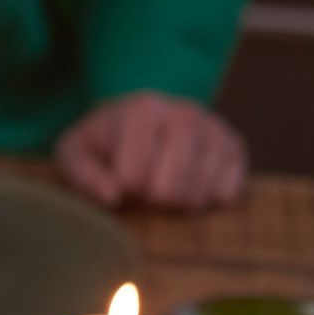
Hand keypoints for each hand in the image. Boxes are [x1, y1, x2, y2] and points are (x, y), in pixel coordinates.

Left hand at [55, 91, 244, 210]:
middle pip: (170, 192)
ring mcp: (215, 130)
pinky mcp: (236, 149)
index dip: (124, 189)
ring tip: (163, 184)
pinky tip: (189, 183)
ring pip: (198, 197)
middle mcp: (186, 113)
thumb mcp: (77, 153)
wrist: (143, 122)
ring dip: (176, 204)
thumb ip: (83, 175)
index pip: (134, 178)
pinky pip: (225, 196)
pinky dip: (205, 201)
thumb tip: (112, 196)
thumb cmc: (105, 143)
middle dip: (151, 200)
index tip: (120, 177)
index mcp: (143, 109)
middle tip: (143, 187)